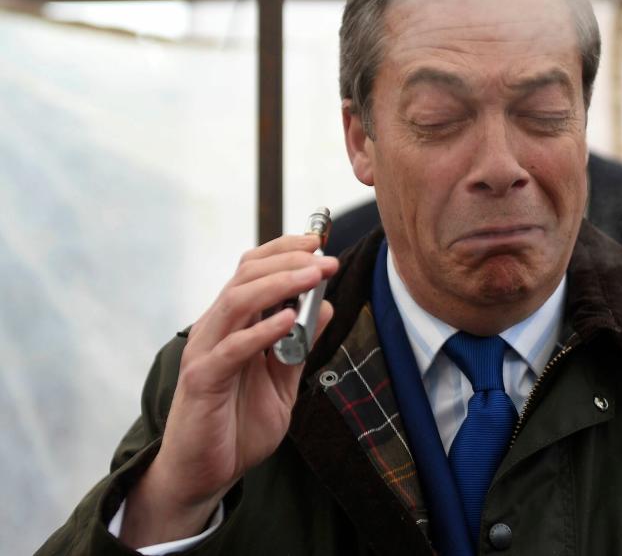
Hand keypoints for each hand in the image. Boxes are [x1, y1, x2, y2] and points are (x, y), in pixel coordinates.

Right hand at [120, 235, 338, 546]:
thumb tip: (325, 307)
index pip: (252, 270)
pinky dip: (260, 331)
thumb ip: (300, 346)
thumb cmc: (238, 426)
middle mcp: (216, 329)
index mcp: (233, 324)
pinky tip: (288, 320)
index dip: (283, 250)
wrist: (205, 474)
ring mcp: (205, 352)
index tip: (319, 242)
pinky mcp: (201, 380)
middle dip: (289, 262)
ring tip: (312, 276)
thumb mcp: (282, 382)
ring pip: (236, 301)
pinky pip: (230, 349)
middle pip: (246, 276)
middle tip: (325, 259)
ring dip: (279, 285)